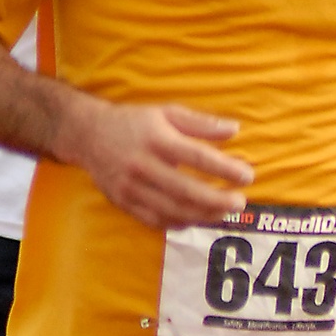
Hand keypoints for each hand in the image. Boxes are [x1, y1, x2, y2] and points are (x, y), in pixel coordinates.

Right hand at [64, 97, 254, 229]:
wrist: (88, 134)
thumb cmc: (134, 122)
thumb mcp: (166, 112)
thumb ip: (201, 123)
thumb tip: (235, 130)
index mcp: (157, 139)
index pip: (198, 157)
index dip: (225, 168)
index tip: (247, 175)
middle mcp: (143, 165)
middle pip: (186, 190)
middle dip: (218, 200)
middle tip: (241, 203)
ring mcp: (131, 187)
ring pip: (172, 210)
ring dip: (203, 215)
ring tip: (224, 213)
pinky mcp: (123, 202)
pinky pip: (155, 220)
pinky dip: (178, 223)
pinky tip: (196, 219)